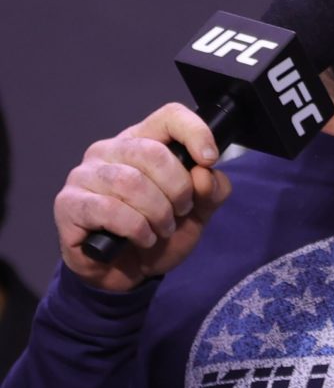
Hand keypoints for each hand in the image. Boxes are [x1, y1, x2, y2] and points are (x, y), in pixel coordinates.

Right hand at [54, 103, 231, 291]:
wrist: (127, 272)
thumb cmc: (159, 232)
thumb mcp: (198, 213)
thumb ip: (212, 191)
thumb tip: (204, 173)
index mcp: (143, 141)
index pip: (169, 116)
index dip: (195, 132)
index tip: (209, 160)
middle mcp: (110, 150)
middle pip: (153, 152)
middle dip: (178, 189)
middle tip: (181, 211)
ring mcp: (85, 175)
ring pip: (131, 182)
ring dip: (157, 213)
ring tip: (162, 229)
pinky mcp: (68, 204)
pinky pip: (109, 209)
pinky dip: (136, 228)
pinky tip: (143, 238)